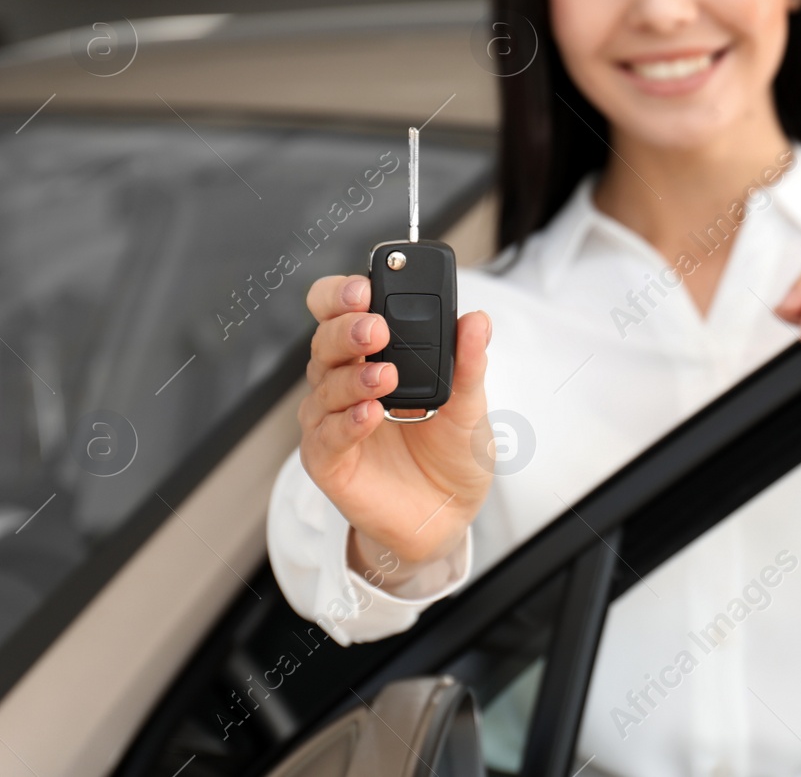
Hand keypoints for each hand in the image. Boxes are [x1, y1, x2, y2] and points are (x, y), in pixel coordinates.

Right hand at [299, 274, 493, 573]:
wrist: (447, 512)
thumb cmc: (451, 450)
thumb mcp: (471, 403)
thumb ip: (470, 361)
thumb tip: (476, 319)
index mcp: (373, 354)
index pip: (339, 309)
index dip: (343, 294)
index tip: (366, 287)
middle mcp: (345, 380)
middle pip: (326, 341)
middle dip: (347, 330)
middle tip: (377, 330)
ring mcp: (331, 420)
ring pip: (324, 386)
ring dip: (353, 378)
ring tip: (385, 378)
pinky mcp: (328, 460)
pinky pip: (326, 437)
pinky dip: (346, 423)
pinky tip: (368, 415)